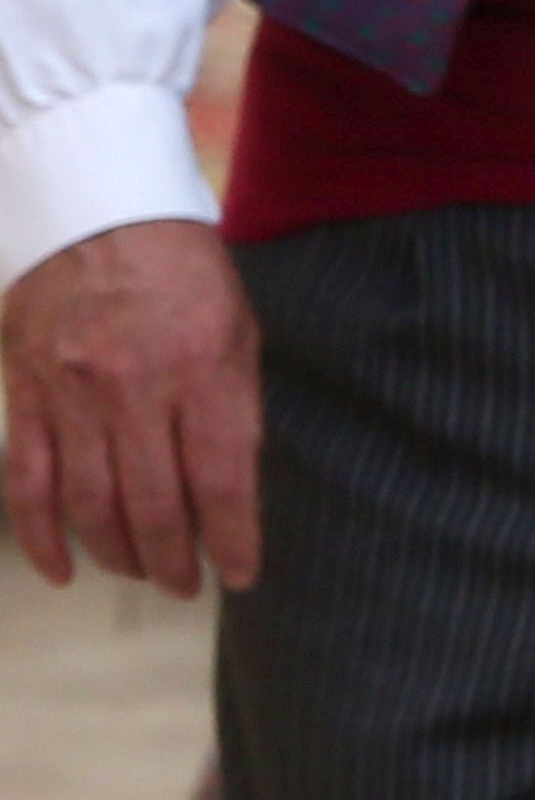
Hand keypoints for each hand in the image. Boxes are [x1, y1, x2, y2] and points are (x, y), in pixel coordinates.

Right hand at [2, 217, 262, 594]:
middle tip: (187, 586)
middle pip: (154, 504)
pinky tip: (63, 570)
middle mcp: (135, 389)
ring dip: (117, 552)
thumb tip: (233, 487)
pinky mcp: (26, 397)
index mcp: (202, 367)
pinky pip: (28, 484)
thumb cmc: (183, 272)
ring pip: (90, 504)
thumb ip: (233, 405)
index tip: (243, 575)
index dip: (234, 537)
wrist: (95, 213)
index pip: (223, 477)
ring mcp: (71, 397)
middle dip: (174, 559)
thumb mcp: (237, 327)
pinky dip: (41, 537)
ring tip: (141, 572)